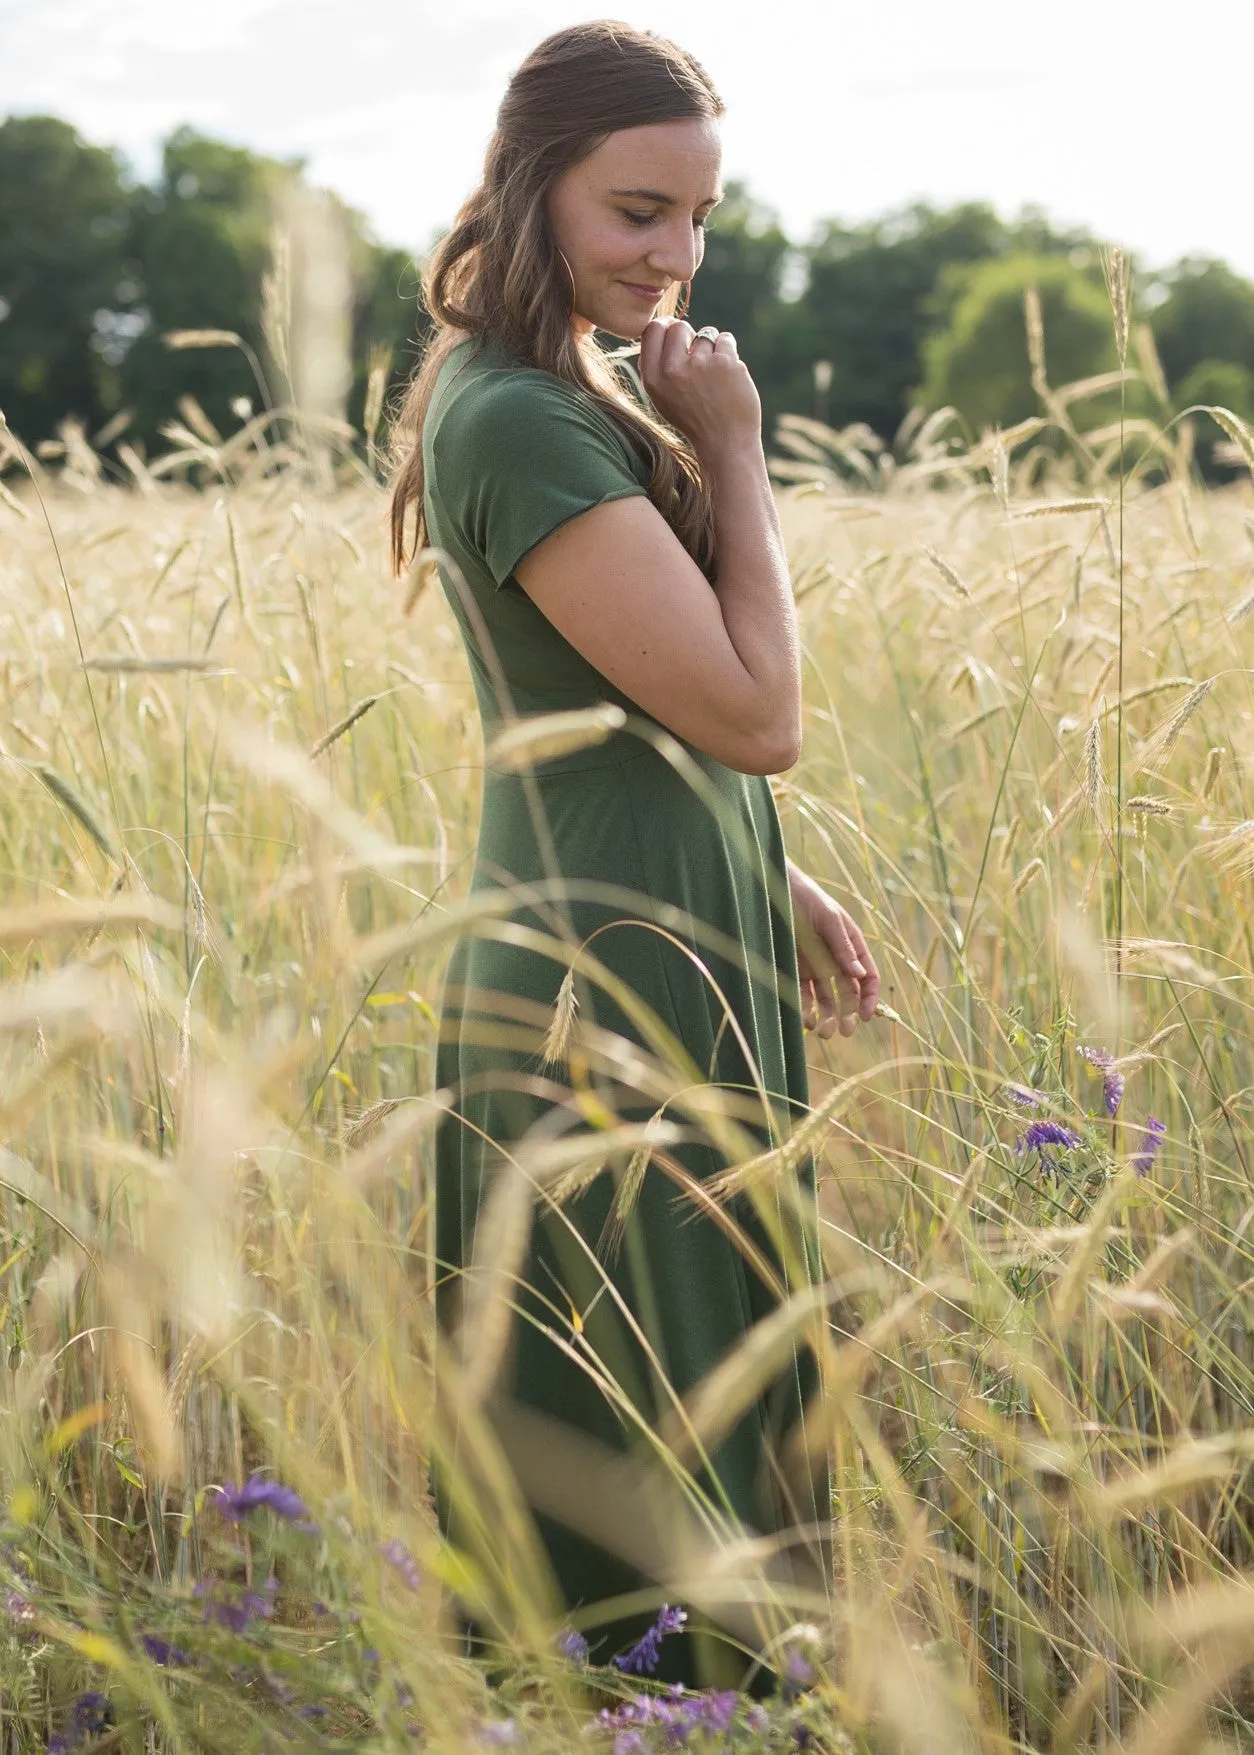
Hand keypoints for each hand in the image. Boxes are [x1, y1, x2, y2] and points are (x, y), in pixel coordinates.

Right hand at [637, 316, 760, 456]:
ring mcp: (700, 364)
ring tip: (716, 373)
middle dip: (689, 334)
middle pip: (678, 326)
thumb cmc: (694, 421)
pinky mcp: (726, 362)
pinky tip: (730, 374)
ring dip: (712, 347)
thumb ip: (655, 370)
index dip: (664, 326)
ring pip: (706, 333)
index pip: (651, 331)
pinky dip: (729, 352)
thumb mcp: (663, 401)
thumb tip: (654, 335)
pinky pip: (726, 339)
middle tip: (698, 353)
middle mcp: (673, 369)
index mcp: (653, 379)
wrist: (726, 443)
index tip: (673, 332)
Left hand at [787, 863, 879, 1038]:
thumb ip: (843, 947)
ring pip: (826, 999)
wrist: (774, 890)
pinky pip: (804, 995)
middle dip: (848, 1014)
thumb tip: (860, 974)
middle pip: (848, 994)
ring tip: (824, 1033)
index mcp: (852, 946)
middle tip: (844, 1031)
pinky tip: (807, 1020)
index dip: (869, 997)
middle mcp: (836, 960)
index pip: (867, 977)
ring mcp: (816, 967)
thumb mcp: (828, 919)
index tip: (865, 1015)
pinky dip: (807, 1010)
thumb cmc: (807, 898)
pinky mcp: (796, 971)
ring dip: (828, 1017)